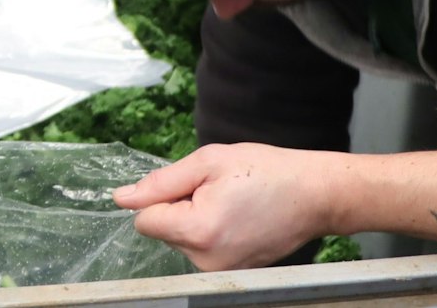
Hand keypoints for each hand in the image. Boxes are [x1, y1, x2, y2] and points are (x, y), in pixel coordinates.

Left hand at [113, 143, 339, 270]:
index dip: (163, 196)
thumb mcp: (208, 162)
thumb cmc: (265, 171)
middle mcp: (205, 261)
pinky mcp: (232, 275)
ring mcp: (220, 272)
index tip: (195, 185)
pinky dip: (211, 232)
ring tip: (231, 203)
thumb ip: (160, 183)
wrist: (315, 194)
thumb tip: (121, 199)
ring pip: (181, 240)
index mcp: (197, 231)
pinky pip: (202, 249)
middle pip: (163, 231)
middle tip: (219, 191)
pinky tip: (238, 218)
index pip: (145, 220)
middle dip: (180, 207)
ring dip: (195, 219)